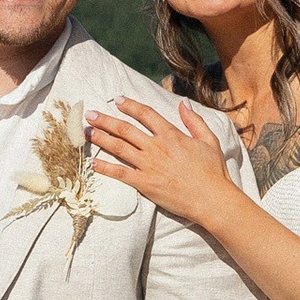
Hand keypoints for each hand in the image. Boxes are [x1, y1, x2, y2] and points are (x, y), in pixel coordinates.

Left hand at [86, 97, 235, 230]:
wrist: (211, 199)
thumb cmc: (213, 171)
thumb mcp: (209, 140)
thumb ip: (194, 121)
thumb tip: (183, 103)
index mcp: (171, 135)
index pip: (146, 114)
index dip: (130, 106)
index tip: (117, 100)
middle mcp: (156, 147)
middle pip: (125, 129)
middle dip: (105, 120)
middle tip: (90, 114)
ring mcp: (148, 166)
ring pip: (119, 148)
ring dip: (100, 139)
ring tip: (86, 132)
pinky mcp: (144, 184)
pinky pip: (120, 173)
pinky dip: (105, 168)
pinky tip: (93, 164)